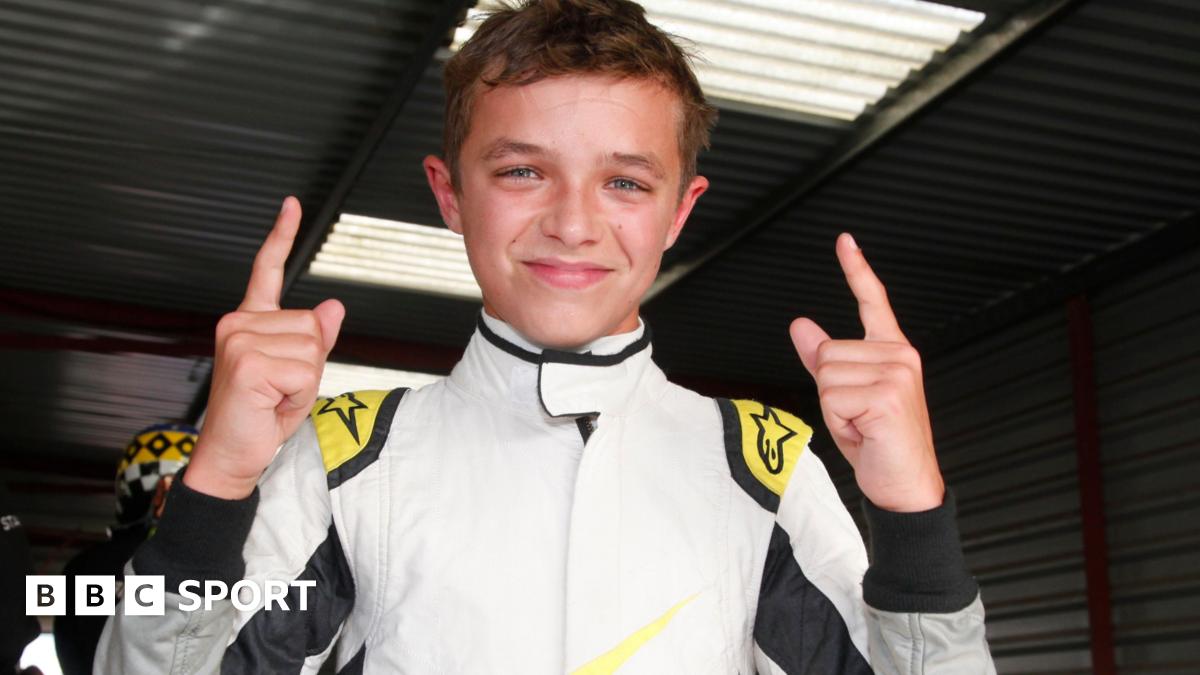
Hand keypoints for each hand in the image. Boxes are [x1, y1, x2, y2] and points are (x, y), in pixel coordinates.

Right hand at [184, 197, 343, 498]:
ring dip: (305, 381)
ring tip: (275, 397)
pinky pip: (305, 370)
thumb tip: (334, 306)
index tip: (292, 204)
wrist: (231, 456)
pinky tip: (271, 404)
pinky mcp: (246, 362)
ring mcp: (239, 340)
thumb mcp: (296, 374)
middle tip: (280, 390)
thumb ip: (314, 339)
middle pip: (313, 325)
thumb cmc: (259, 416)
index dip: (281, 235)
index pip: (267, 270)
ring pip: (312, 347)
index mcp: (248, 321)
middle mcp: (238, 323)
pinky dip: (299, 394)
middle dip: (310, 365)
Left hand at [790, 233, 943, 512]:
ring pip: (825, 375)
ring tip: (863, 425)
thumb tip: (800, 326)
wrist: (905, 486)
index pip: (873, 302)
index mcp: (892, 352)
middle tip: (858, 417)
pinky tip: (866, 432)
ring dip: (834, 408)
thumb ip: (823, 359)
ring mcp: (896, 373)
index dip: (856, 270)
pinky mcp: (887, 394)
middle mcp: (899, 356)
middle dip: (830, 391)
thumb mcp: (844, 396)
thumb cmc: (879, 444)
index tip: (845, 241)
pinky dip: (839, 422)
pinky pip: (832, 398)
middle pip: (826, 353)